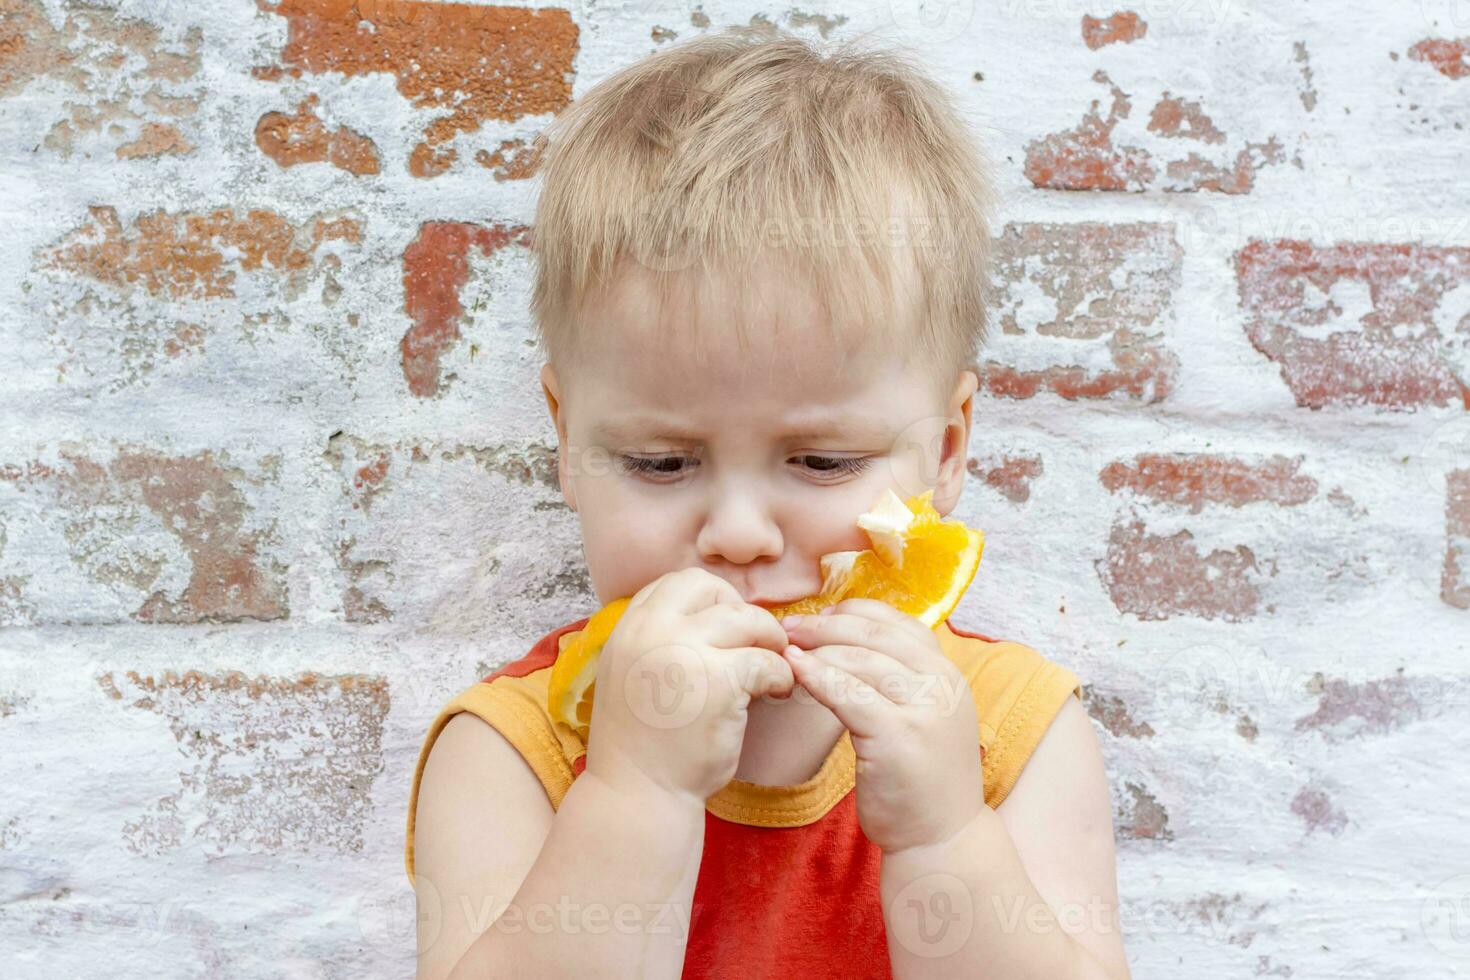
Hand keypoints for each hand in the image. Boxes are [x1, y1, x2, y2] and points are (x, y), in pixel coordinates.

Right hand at [583, 568, 795, 803]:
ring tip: (774, 666)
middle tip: (755, 642)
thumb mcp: (633, 672)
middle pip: (713, 589)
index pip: (677, 582)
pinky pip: (767, 660)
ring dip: (769, 640)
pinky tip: (776, 692)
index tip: (725, 626)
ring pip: (748, 619)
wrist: (639, 793)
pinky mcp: (720, 681)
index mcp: (629, 627)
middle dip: (741, 611)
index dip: (709, 598)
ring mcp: (686, 652)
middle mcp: (652, 631)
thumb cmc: (644, 740)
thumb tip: (715, 612)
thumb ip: (660, 639)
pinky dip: (780, 674)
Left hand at [780, 598, 983, 854]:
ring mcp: (924, 710)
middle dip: (826, 626)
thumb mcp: (923, 715)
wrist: (942, 839)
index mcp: (949, 673)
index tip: (820, 615)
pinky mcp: (898, 736)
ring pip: (859, 661)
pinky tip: (794, 671)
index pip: (899, 623)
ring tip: (784, 648)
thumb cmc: (920, 778)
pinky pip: (848, 695)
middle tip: (788, 627)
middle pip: (876, 636)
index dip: (855, 612)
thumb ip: (901, 679)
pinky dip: (817, 677)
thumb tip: (848, 637)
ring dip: (815, 649)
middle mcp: (943, 684)